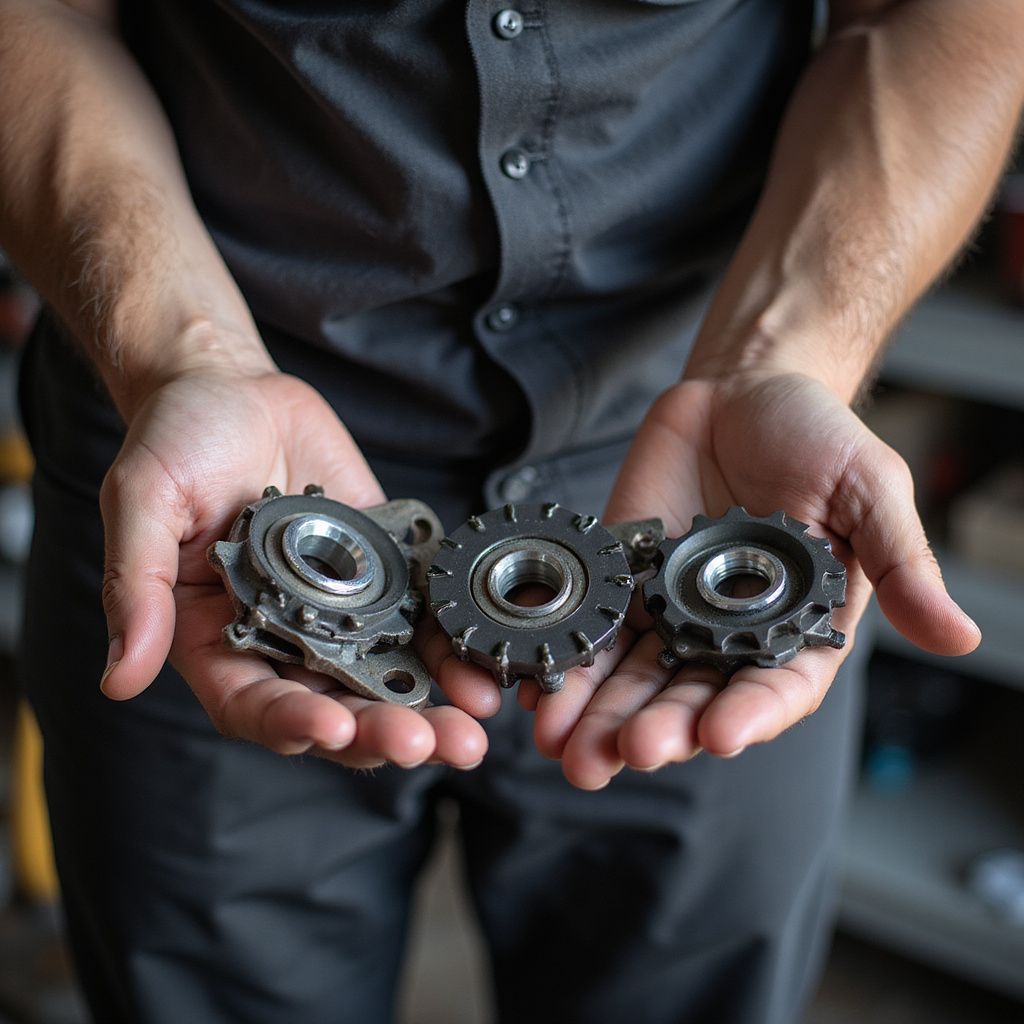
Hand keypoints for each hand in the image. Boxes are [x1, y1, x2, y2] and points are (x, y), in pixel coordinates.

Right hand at [98, 353, 486, 769]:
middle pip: (334, 706)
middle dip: (382, 731)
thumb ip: (136, 586)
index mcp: (216, 635)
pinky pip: (421, 621)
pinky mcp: (384, 576)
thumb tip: (119, 677)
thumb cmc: (176, 439)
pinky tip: (483, 669)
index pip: (253, 703)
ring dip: (430, 709)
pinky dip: (452, 650)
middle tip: (430, 743)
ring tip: (469, 731)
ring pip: (386, 678)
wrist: (236, 390)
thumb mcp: (143, 501)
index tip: (331, 728)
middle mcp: (283, 636)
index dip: (291, 724)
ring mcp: (340, 610)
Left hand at [433, 372, 979, 787]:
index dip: (751, 713)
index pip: (777, 687)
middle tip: (626, 754)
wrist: (744, 389)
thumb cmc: (818, 437)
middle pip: (691, 696)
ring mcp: (669, 608)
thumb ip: (901, 562)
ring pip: (633, 677)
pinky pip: (592, 627)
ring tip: (571, 750)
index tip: (721, 733)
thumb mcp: (872, 489)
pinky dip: (568, 663)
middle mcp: (728, 632)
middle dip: (658, 727)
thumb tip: (961, 635)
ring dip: (601, 716)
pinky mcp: (622, 579)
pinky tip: (538, 697)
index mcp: (796, 626)